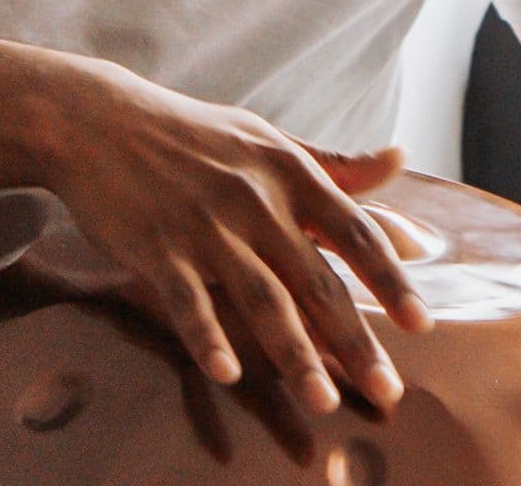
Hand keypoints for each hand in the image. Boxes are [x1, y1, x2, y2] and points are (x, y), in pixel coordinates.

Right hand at [36, 60, 436, 414]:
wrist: (98, 120)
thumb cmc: (192, 134)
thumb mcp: (266, 138)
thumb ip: (334, 163)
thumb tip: (399, 161)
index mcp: (288, 170)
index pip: (354, 232)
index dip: (390, 281)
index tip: (422, 326)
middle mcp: (254, 198)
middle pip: (315, 279)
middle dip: (355, 340)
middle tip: (387, 391)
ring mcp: (205, 224)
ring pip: (260, 297)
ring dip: (295, 353)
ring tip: (322, 400)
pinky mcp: (157, 246)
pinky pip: (189, 300)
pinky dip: (208, 336)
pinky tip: (228, 373)